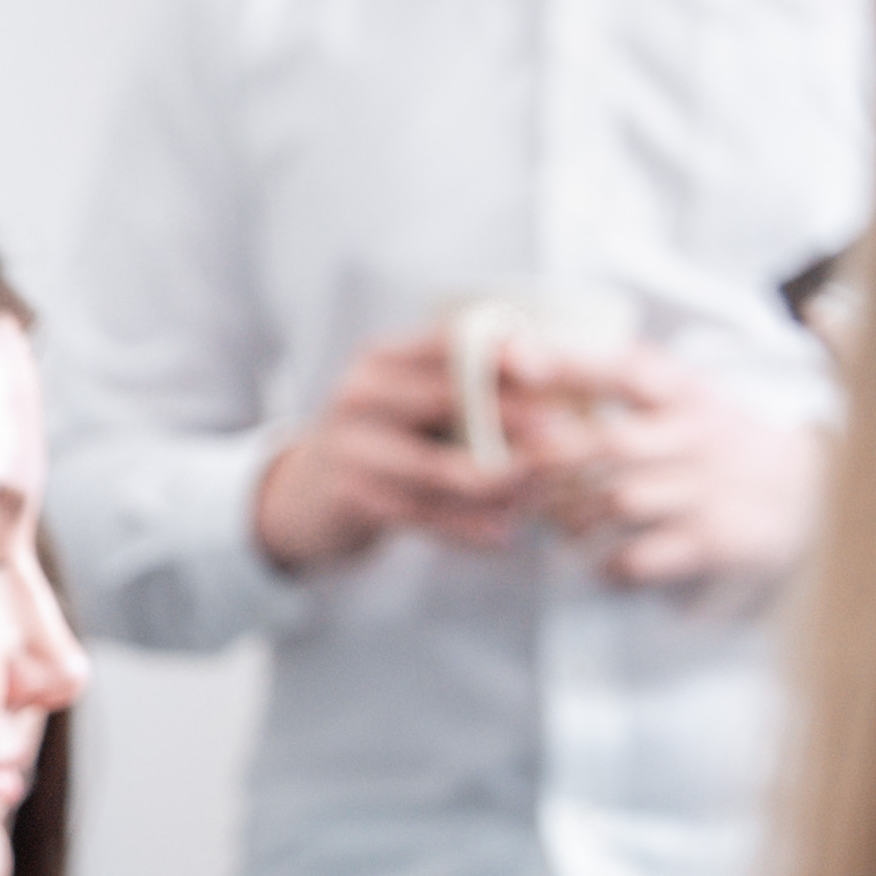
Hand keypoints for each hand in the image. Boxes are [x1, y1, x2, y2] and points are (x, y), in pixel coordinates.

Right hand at [250, 327, 535, 567]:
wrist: (305, 497)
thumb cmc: (384, 440)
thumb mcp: (409, 398)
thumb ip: (464, 383)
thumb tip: (558, 373)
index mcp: (383, 357)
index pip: (445, 341)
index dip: (498, 352)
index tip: (548, 368)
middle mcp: (361, 394)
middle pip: (447, 399)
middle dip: (514, 419)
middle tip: (570, 438)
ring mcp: (353, 448)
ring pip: (439, 467)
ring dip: (499, 482)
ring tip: (543, 492)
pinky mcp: (354, 499)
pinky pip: (424, 515)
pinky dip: (469, 527)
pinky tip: (505, 533)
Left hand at [517, 349, 821, 587]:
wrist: (811, 490)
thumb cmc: (723, 440)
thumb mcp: (691, 394)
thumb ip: (632, 376)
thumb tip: (541, 353)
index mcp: (688, 394)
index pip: (626, 370)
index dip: (570, 366)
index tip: (517, 363)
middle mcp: (696, 438)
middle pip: (610, 442)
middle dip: (553, 456)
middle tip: (518, 471)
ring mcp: (705, 492)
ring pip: (618, 501)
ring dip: (571, 515)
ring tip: (555, 521)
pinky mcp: (713, 541)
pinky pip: (641, 556)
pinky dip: (608, 563)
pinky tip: (599, 560)